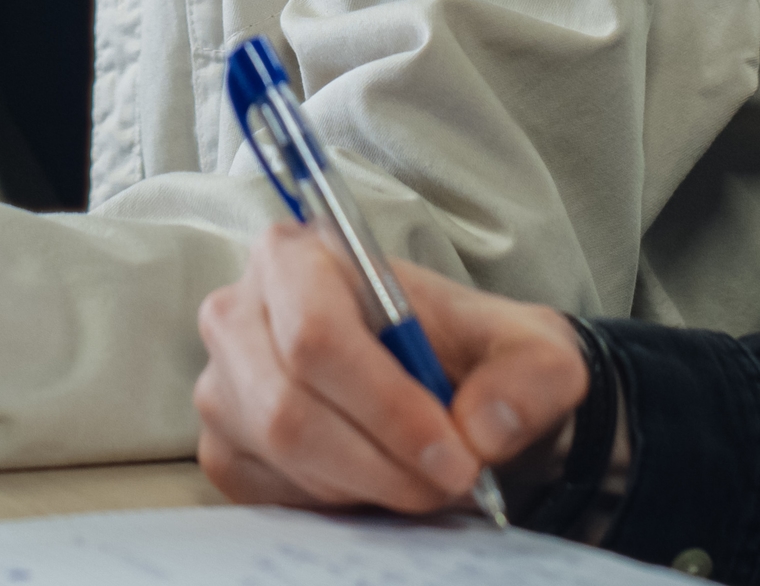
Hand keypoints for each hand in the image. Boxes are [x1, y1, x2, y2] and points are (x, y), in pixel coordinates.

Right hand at [196, 220, 586, 515]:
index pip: (316, 334)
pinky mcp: (225, 447)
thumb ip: (529, 381)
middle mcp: (241, 312)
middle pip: (288, 405)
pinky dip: (338, 501)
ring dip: (367, 484)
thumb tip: (483, 428)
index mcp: (301, 256)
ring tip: (427, 480)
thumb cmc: (479, 358)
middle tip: (452, 482)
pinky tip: (379, 482)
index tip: (454, 454)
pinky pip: (272, 493)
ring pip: (282, 454)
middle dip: (381, 460)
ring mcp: (224, 384)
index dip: (384, 404)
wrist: (459, 393)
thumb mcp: (536, 354)